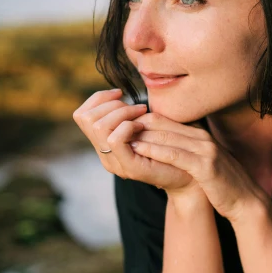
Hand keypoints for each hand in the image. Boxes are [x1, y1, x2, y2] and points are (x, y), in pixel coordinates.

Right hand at [72, 89, 192, 191]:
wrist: (190, 178)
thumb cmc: (171, 148)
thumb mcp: (145, 127)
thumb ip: (128, 116)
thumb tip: (117, 94)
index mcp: (104, 146)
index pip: (82, 116)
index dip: (98, 98)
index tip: (121, 94)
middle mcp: (105, 155)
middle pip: (86, 118)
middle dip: (111, 104)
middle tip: (136, 108)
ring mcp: (115, 163)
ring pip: (99, 127)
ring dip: (122, 113)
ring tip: (141, 114)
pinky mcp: (130, 168)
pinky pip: (114, 140)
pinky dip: (127, 126)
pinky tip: (142, 126)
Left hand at [130, 113, 265, 221]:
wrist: (245, 201)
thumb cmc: (221, 184)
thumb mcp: (202, 162)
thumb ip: (184, 150)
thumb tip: (158, 147)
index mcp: (200, 134)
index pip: (163, 120)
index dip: (139, 122)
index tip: (119, 127)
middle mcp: (202, 137)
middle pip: (161, 124)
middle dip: (135, 126)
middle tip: (112, 129)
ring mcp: (206, 150)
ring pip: (166, 137)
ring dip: (140, 137)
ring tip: (118, 138)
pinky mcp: (206, 166)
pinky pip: (175, 154)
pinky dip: (155, 151)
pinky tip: (138, 151)